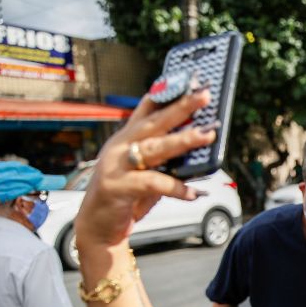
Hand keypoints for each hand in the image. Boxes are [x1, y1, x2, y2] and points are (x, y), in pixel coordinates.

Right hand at [75, 90, 216, 248]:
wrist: (98, 227)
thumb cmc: (126, 196)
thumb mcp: (148, 170)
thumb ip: (167, 156)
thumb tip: (198, 140)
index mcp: (127, 138)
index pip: (147, 108)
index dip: (167, 92)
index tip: (189, 79)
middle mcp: (121, 146)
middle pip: (155, 121)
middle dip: (181, 107)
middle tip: (204, 95)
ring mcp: (117, 165)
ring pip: (156, 147)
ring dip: (183, 140)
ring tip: (207, 135)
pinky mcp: (117, 186)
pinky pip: (153, 183)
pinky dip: (175, 187)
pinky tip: (192, 193)